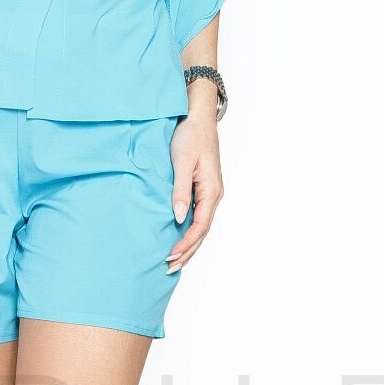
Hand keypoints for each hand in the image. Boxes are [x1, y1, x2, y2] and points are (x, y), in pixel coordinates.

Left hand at [164, 111, 223, 271]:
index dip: (185, 244)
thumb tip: (178, 218)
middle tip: (170, 268)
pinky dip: (190, 230)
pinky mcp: (203, 187)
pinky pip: (198, 215)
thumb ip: (180, 190)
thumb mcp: (182, 162)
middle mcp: (214, 195)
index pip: (199, 226)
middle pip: (202, 231)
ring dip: (189, 243)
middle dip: (188, 251)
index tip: (170, 256)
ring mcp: (210, 192)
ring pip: (201, 225)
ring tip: (174, 260)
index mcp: (211, 191)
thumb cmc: (190, 136)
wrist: (198, 117)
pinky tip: (180, 236)